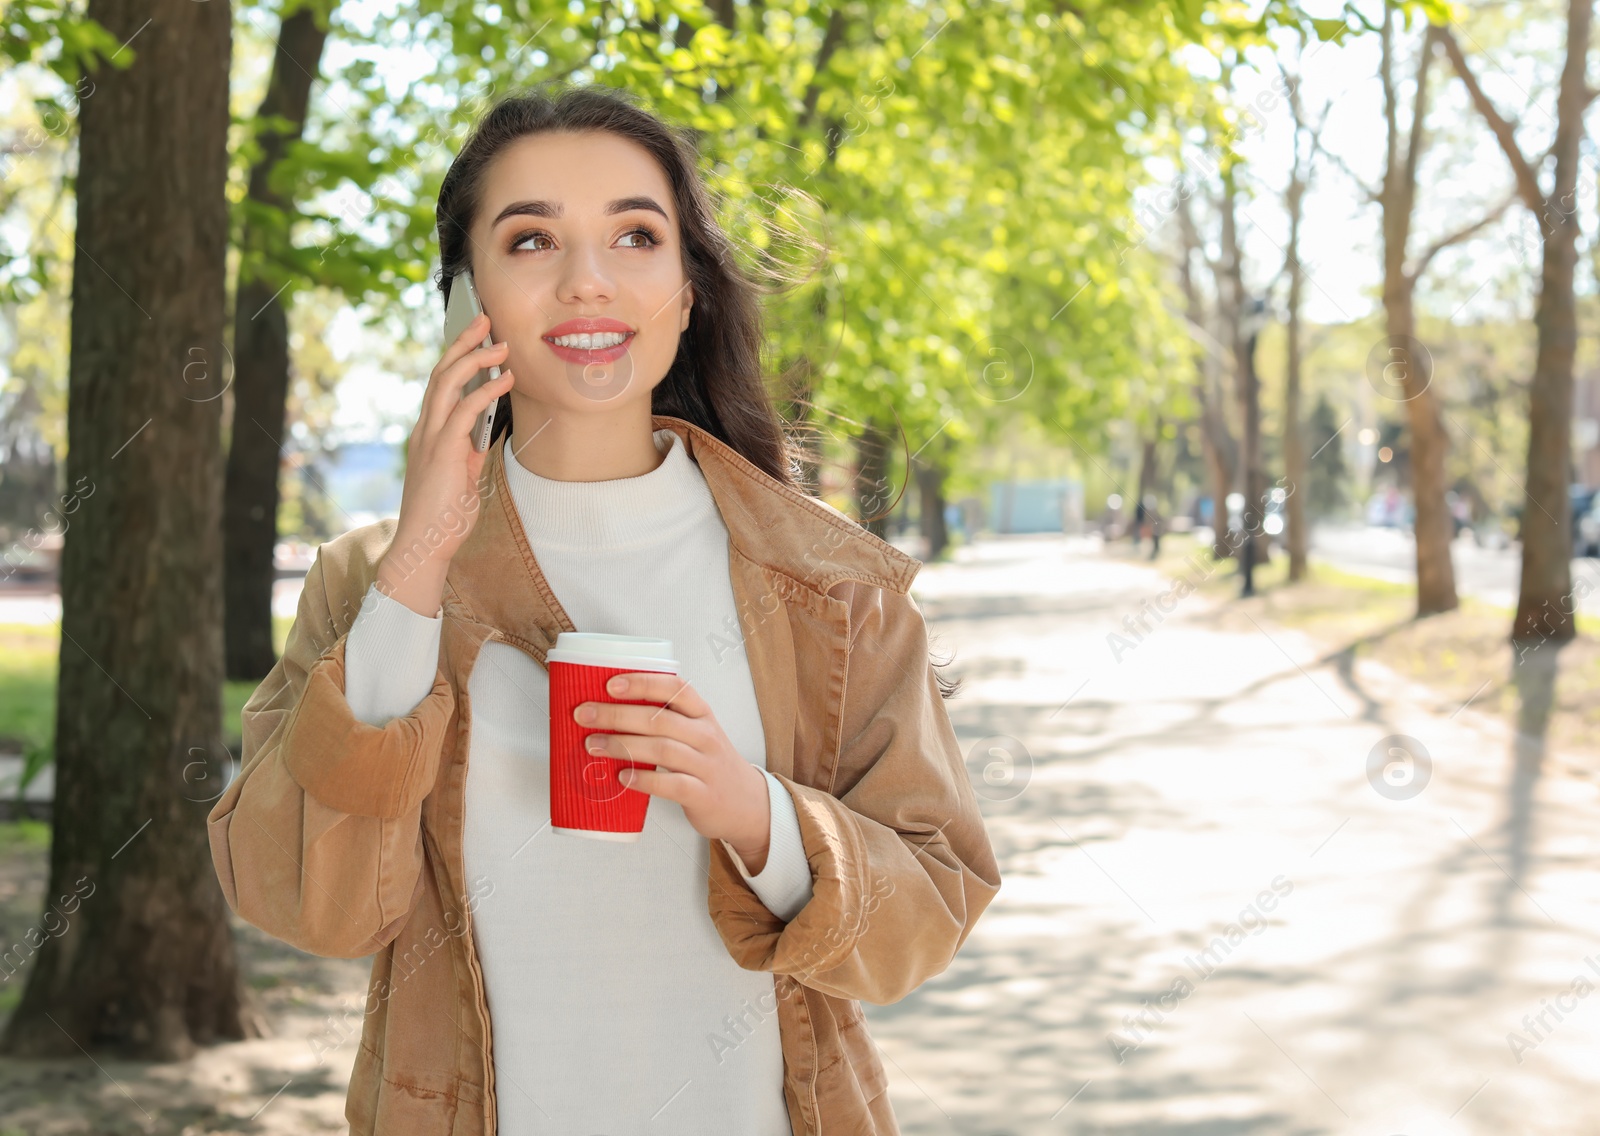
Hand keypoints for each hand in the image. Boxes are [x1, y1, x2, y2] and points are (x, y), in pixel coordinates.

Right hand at [379, 311, 514, 614]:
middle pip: (440, 372)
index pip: (440, 384)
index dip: (456, 356)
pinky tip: (504, 380)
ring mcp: (431, 438)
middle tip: (485, 320)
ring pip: (448, 383)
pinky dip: (485, 391)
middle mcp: (425, 429)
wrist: (425, 545)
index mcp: (429, 433)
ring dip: (476, 359)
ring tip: (501, 344)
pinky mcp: (443, 451)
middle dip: (462, 343)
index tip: (476, 336)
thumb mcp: (462, 477)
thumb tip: (483, 435)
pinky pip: (465, 411)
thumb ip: (468, 452)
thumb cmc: (444, 516)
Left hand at [575, 672, 771, 872]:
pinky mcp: (702, 794)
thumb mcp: (697, 733)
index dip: (642, 683)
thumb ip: (664, 721)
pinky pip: (671, 785)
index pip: (675, 688)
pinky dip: (644, 780)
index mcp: (702, 714)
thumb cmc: (710, 763)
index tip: (610, 684)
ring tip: (593, 745)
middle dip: (617, 714)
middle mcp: (705, 735)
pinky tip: (622, 777)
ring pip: (662, 749)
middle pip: (659, 719)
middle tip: (584, 714)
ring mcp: (705, 766)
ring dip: (623, 745)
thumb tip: (607, 712)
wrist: (747, 803)